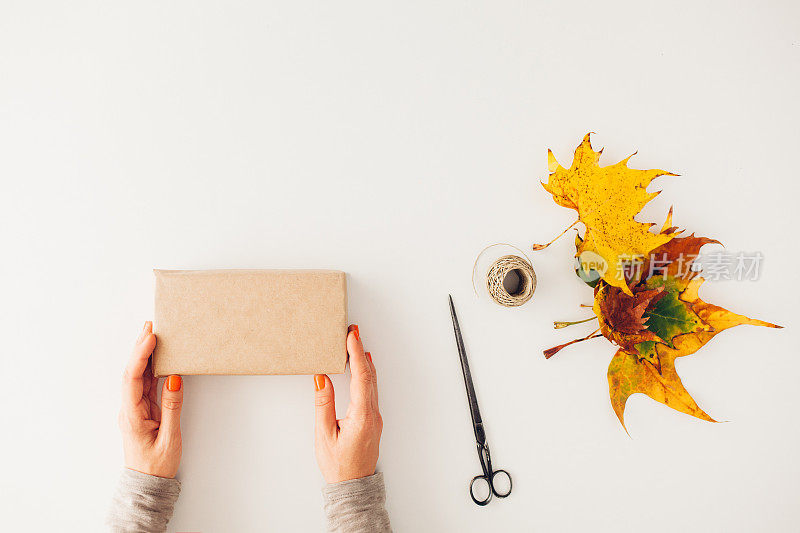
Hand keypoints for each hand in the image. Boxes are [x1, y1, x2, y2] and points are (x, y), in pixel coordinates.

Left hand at [118, 321, 183, 477]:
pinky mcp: (142, 411)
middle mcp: (129, 409)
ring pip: (138, 376)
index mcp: (131, 415)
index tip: (150, 337)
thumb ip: (172, 407)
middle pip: (132, 372)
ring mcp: (135, 409)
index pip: (132, 378)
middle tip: (150, 325)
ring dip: (144, 355)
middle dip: (139, 347)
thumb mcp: (169, 438)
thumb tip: (173, 378)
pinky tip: (156, 357)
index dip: (140, 355)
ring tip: (152, 333)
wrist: (146, 485)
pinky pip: (145, 384)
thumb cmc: (157, 466)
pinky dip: (150, 368)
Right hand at [314, 325, 382, 483]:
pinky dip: (366, 375)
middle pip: (369, 376)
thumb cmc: (339, 466)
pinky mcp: (372, 420)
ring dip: (364, 362)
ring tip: (356, 343)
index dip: (356, 354)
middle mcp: (373, 414)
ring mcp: (375, 417)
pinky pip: (371, 391)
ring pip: (372, 382)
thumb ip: (324, 405)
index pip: (361, 377)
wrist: (354, 488)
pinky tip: (363, 368)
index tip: (352, 336)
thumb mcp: (324, 435)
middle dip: (361, 351)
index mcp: (362, 416)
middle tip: (353, 331)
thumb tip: (322, 379)